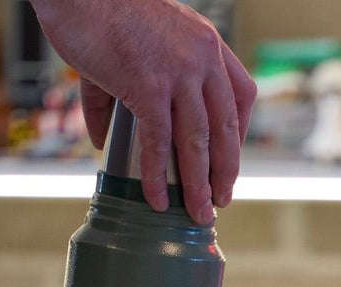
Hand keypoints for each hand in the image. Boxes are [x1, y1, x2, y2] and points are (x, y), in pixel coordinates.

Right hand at [32, 0, 255, 222]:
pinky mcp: (148, 85)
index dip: (239, 134)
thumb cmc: (98, 11)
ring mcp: (178, 71)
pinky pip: (158, 142)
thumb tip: (103, 139)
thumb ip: (123, 93)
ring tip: (198, 213)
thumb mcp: (133, 46)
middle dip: (225, 171)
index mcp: (206, 43)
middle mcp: (201, 56)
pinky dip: (157, 176)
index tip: (229, 160)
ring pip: (197, 142)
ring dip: (198, 185)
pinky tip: (157, 199)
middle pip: (226, 127)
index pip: (242, 95)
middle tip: (220, 200)